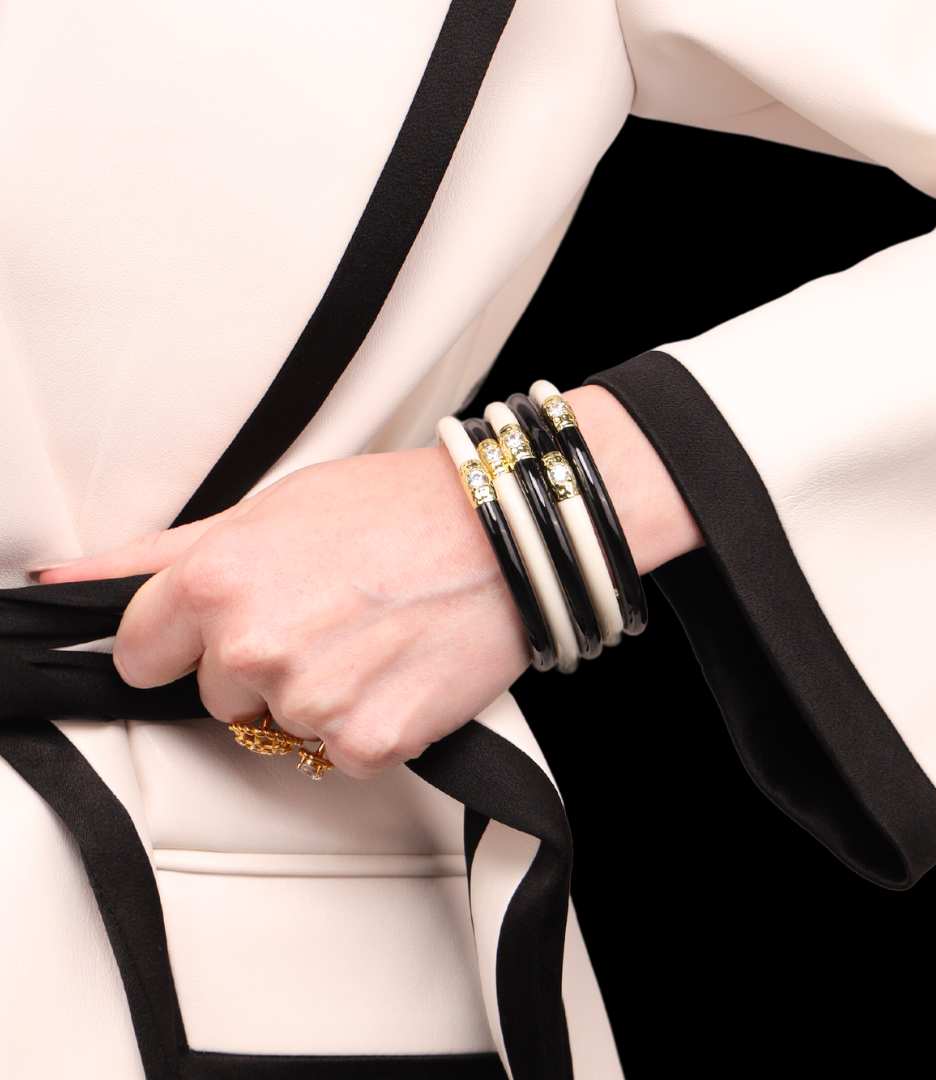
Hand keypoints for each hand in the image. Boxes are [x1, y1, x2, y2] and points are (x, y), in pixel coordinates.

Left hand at [36, 445, 528, 777]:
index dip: (186, 639)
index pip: (141, 655)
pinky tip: (399, 669)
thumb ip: (159, 554)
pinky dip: (369, 722)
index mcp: (218, 581)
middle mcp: (255, 647)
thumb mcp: (271, 508)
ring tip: (371, 635)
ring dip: (320, 695)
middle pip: (216, 695)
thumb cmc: (397, 509)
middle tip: (328, 613)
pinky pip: (342, 752)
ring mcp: (313, 701)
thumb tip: (64, 583)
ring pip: (282, 727)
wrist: (507, 534)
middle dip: (260, 664)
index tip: (229, 623)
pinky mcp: (370, 742)